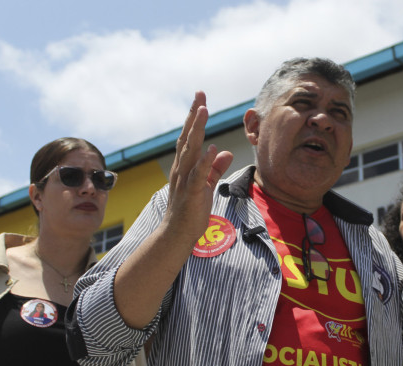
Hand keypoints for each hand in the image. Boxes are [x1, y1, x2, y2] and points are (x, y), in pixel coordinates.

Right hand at [163, 91, 233, 246]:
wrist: (177, 234)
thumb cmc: (191, 210)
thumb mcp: (206, 185)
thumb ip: (214, 168)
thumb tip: (226, 152)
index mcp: (185, 166)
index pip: (189, 137)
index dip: (194, 118)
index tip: (201, 99)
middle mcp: (182, 168)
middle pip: (188, 137)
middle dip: (194, 116)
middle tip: (200, 95)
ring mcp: (185, 180)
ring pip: (191, 150)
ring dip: (197, 130)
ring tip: (204, 111)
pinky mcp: (192, 193)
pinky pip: (199, 175)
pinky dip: (204, 161)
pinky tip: (211, 148)